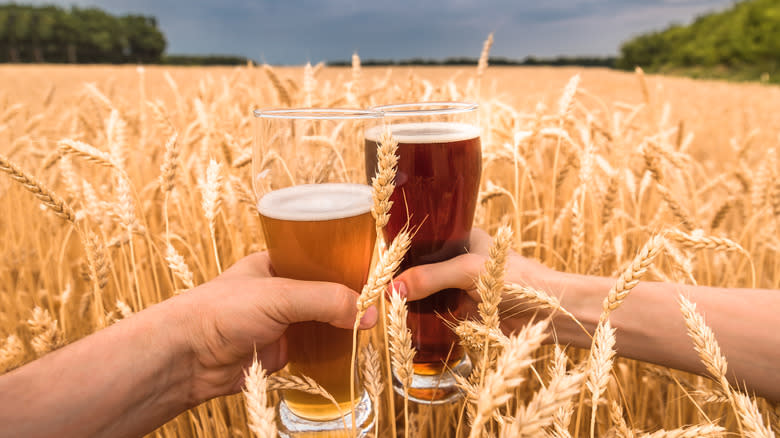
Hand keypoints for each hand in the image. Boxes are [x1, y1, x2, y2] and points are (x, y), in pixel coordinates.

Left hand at [175, 252, 377, 403]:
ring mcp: (281, 322)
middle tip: (382, 304)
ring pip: (322, 321)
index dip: (347, 264)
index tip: (376, 274)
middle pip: (326, 291)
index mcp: (276, 263)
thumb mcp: (280, 295)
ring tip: (373, 328)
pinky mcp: (280, 350)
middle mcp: (280, 290)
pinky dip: (332, 351)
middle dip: (350, 299)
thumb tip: (369, 314)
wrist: (187, 358)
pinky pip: (315, 348)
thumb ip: (325, 300)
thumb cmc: (222, 311)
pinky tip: (353, 350)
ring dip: (343, 326)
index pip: (321, 258)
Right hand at [393, 229, 561, 330]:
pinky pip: (437, 315)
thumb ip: (431, 277)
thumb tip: (392, 288)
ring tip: (385, 307)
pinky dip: (422, 320)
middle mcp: (461, 261)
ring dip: (411, 301)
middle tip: (376, 289)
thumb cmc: (518, 281)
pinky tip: (404, 323)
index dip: (403, 250)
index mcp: (464, 238)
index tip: (379, 262)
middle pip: (422, 269)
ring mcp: (462, 288)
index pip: (425, 240)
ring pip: (427, 293)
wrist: (552, 315)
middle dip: (403, 279)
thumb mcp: (469, 271)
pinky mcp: (466, 313)